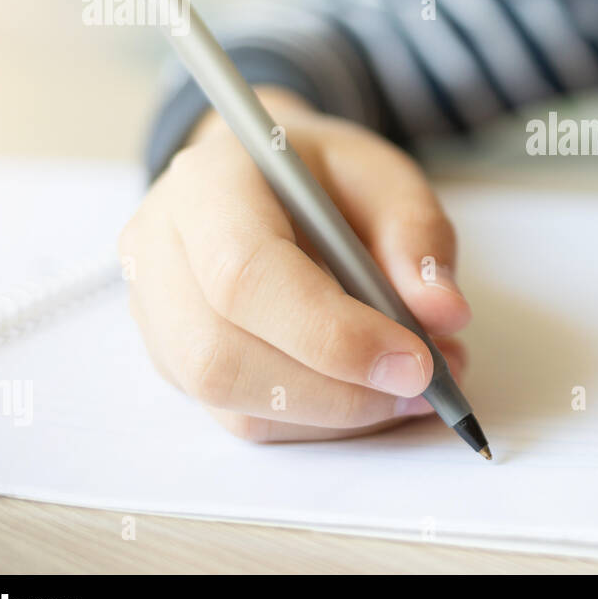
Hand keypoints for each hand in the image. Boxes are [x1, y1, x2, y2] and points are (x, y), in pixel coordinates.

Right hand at [119, 87, 471, 440]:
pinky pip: (241, 418)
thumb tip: (443, 313)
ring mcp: (154, 313)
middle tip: (425, 385)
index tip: (415, 360)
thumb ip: (418, 236)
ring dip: (335, 413)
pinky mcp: (173, 362)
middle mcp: (159, 250)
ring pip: (229, 400)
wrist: (262, 179)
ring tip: (413, 388)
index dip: (331, 334)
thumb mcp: (385, 177)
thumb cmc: (321, 177)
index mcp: (206, 184)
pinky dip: (320, 421)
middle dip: (336, 390)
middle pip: (222, 355)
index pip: (245, 275)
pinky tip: (372, 394)